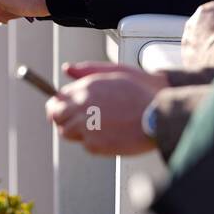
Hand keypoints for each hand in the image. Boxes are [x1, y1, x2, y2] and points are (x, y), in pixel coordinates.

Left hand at [44, 62, 166, 155]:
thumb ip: (86, 72)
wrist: (157, 117)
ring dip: (76, 131)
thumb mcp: (114, 73)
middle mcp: (82, 106)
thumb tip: (67, 69)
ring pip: (66, 132)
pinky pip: (85, 144)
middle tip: (73, 121)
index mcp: (86, 87)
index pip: (58, 98)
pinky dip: (93, 142)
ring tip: (96, 127)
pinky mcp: (94, 144)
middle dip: (62, 118)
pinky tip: (109, 134)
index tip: (60, 109)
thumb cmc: (140, 95)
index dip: (59, 105)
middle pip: (56, 116)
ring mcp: (86, 126)